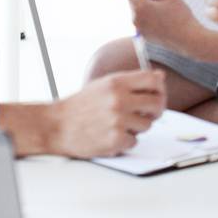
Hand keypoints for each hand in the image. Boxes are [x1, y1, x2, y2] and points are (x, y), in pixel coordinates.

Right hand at [49, 70, 165, 158]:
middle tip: (147, 115)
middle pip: (156, 103)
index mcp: (116, 82)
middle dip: (155, 111)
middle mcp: (118, 99)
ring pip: (147, 125)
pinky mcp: (115, 140)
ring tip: (119, 125)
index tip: (156, 95)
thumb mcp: (103, 85)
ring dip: (137, 128)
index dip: (159, 88)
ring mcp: (118, 120)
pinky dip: (125, 141)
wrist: (57, 125)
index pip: (152, 80)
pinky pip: (134, 142)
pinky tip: (111, 136)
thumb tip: (160, 76)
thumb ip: (131, 81)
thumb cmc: (81, 106)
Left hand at [115, 0, 203, 55]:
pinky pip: (142, 20)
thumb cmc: (181, 16)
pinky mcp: (144, 35)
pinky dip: (148, 14)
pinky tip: (163, 17)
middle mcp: (135, 18)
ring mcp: (138, 28)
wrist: (190, 41)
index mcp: (139, 5)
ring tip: (164, 7)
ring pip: (138, 9)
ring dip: (145, 4)